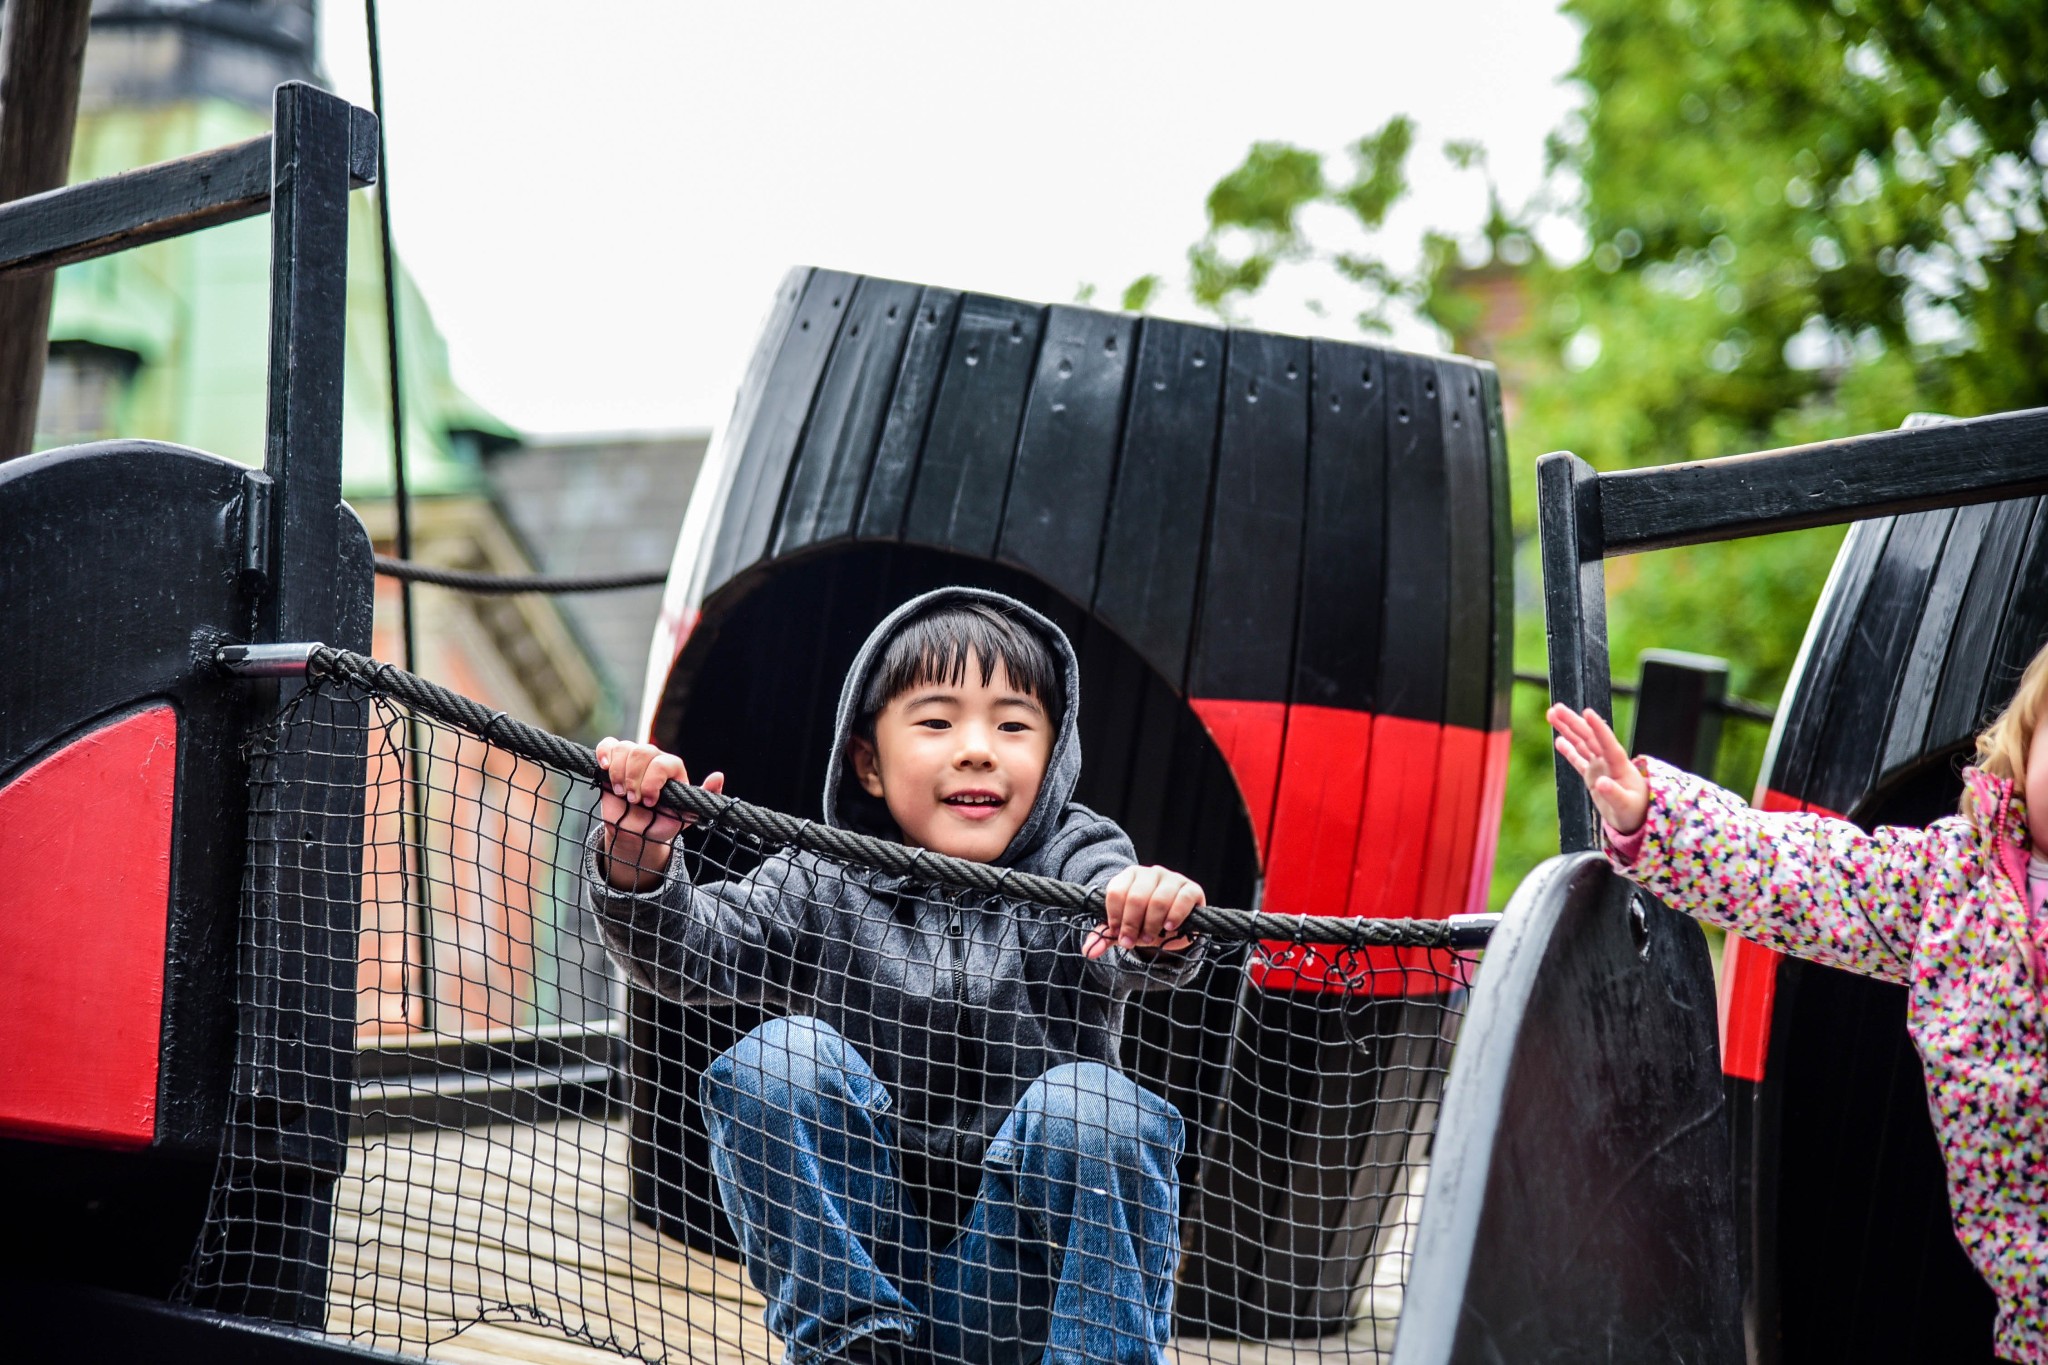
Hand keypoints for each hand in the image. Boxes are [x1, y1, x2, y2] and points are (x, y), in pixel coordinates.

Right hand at [594, 738, 723, 890]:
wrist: (638, 832)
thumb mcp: (687, 813)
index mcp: (673, 769)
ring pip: (625, 748)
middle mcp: (654, 758)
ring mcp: (633, 758)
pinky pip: (609, 744)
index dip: (653, 781)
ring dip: (619, 773)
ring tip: (621, 793)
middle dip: (635, 779)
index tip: (649, 802)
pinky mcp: (613, 760)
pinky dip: (605, 752)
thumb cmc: (664, 821)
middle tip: (634, 800)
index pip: (663, 763)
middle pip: (643, 752)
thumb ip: (703, 796)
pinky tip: (605, 766)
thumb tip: (718, 776)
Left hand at [1086, 865, 1201, 959]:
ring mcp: (1172, 878)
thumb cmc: (1144, 920)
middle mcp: (1151, 873)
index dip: (1115, 917)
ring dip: (1152, 924)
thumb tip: (1089, 951)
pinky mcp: (1191, 888)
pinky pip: (1182, 899)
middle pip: (1136, 897)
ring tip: (1149, 938)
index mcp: (1130, 876)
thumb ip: (1106, 936)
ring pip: (1158, 899)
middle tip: (1132, 942)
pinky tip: (1169, 927)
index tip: (1117, 935)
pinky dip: (1175, 915)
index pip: (1116, 892)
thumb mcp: (1124, 927)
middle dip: (1132, 924)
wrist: (1173, 921)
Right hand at [1546, 704, 1649, 835]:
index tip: (1587, 712)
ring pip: (1582, 743)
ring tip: (1552, 714)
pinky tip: (1559, 740)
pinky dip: (1569, 749)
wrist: (1636, 817)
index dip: (1598, 727)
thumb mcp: (1626, 805)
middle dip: (1573, 722)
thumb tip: (1600, 783)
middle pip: (1590, 737)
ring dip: (1568, 729)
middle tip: (1556, 708)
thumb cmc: (1634, 811)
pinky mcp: (1592, 774)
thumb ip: (1614, 794)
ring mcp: (1600, 766)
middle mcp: (1608, 761)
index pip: (1607, 743)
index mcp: (1619, 765)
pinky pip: (1578, 759)